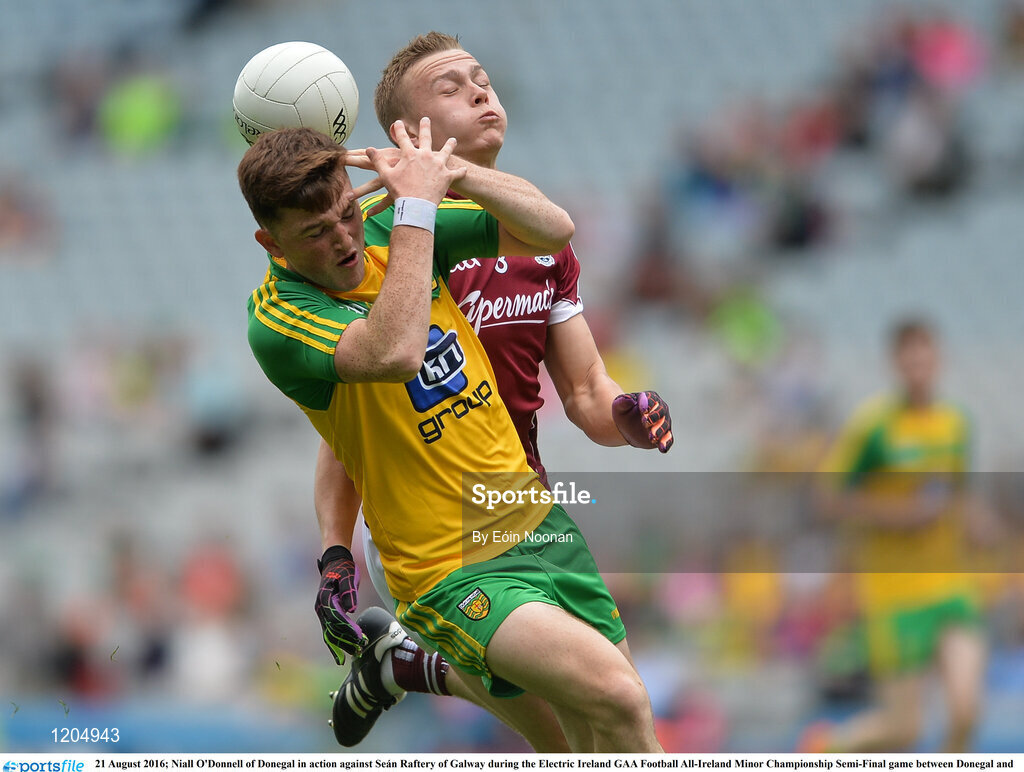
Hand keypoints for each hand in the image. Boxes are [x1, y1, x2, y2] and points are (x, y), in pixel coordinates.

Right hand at [315, 545, 366, 663]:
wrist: (335, 562)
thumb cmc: (343, 568)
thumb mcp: (348, 576)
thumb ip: (349, 591)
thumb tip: (351, 608)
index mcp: (325, 597)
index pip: (336, 617)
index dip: (347, 628)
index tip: (359, 636)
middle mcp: (321, 607)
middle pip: (332, 628)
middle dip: (345, 640)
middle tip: (359, 649)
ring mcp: (322, 612)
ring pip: (330, 633)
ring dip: (341, 644)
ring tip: (354, 653)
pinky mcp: (326, 614)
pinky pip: (330, 631)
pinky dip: (336, 642)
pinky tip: (341, 654)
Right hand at [363, 118, 465, 204]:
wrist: (416, 205)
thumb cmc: (400, 191)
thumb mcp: (386, 175)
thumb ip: (377, 160)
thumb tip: (368, 149)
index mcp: (410, 154)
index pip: (402, 138)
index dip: (400, 129)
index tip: (399, 122)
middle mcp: (426, 155)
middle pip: (426, 138)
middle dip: (425, 127)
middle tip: (426, 119)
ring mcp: (438, 165)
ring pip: (446, 151)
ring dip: (449, 145)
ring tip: (453, 140)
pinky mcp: (447, 176)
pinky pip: (457, 173)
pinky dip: (461, 171)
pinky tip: (464, 169)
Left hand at [612, 391, 672, 452]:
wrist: (627, 428)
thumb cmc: (624, 413)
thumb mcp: (619, 407)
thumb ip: (622, 402)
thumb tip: (629, 399)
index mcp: (649, 398)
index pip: (651, 399)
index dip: (648, 405)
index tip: (643, 411)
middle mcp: (660, 409)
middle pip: (661, 412)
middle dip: (654, 417)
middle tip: (645, 424)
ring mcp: (663, 422)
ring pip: (665, 426)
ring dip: (659, 431)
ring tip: (651, 437)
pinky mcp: (664, 435)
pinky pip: (668, 439)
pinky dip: (666, 443)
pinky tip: (662, 448)